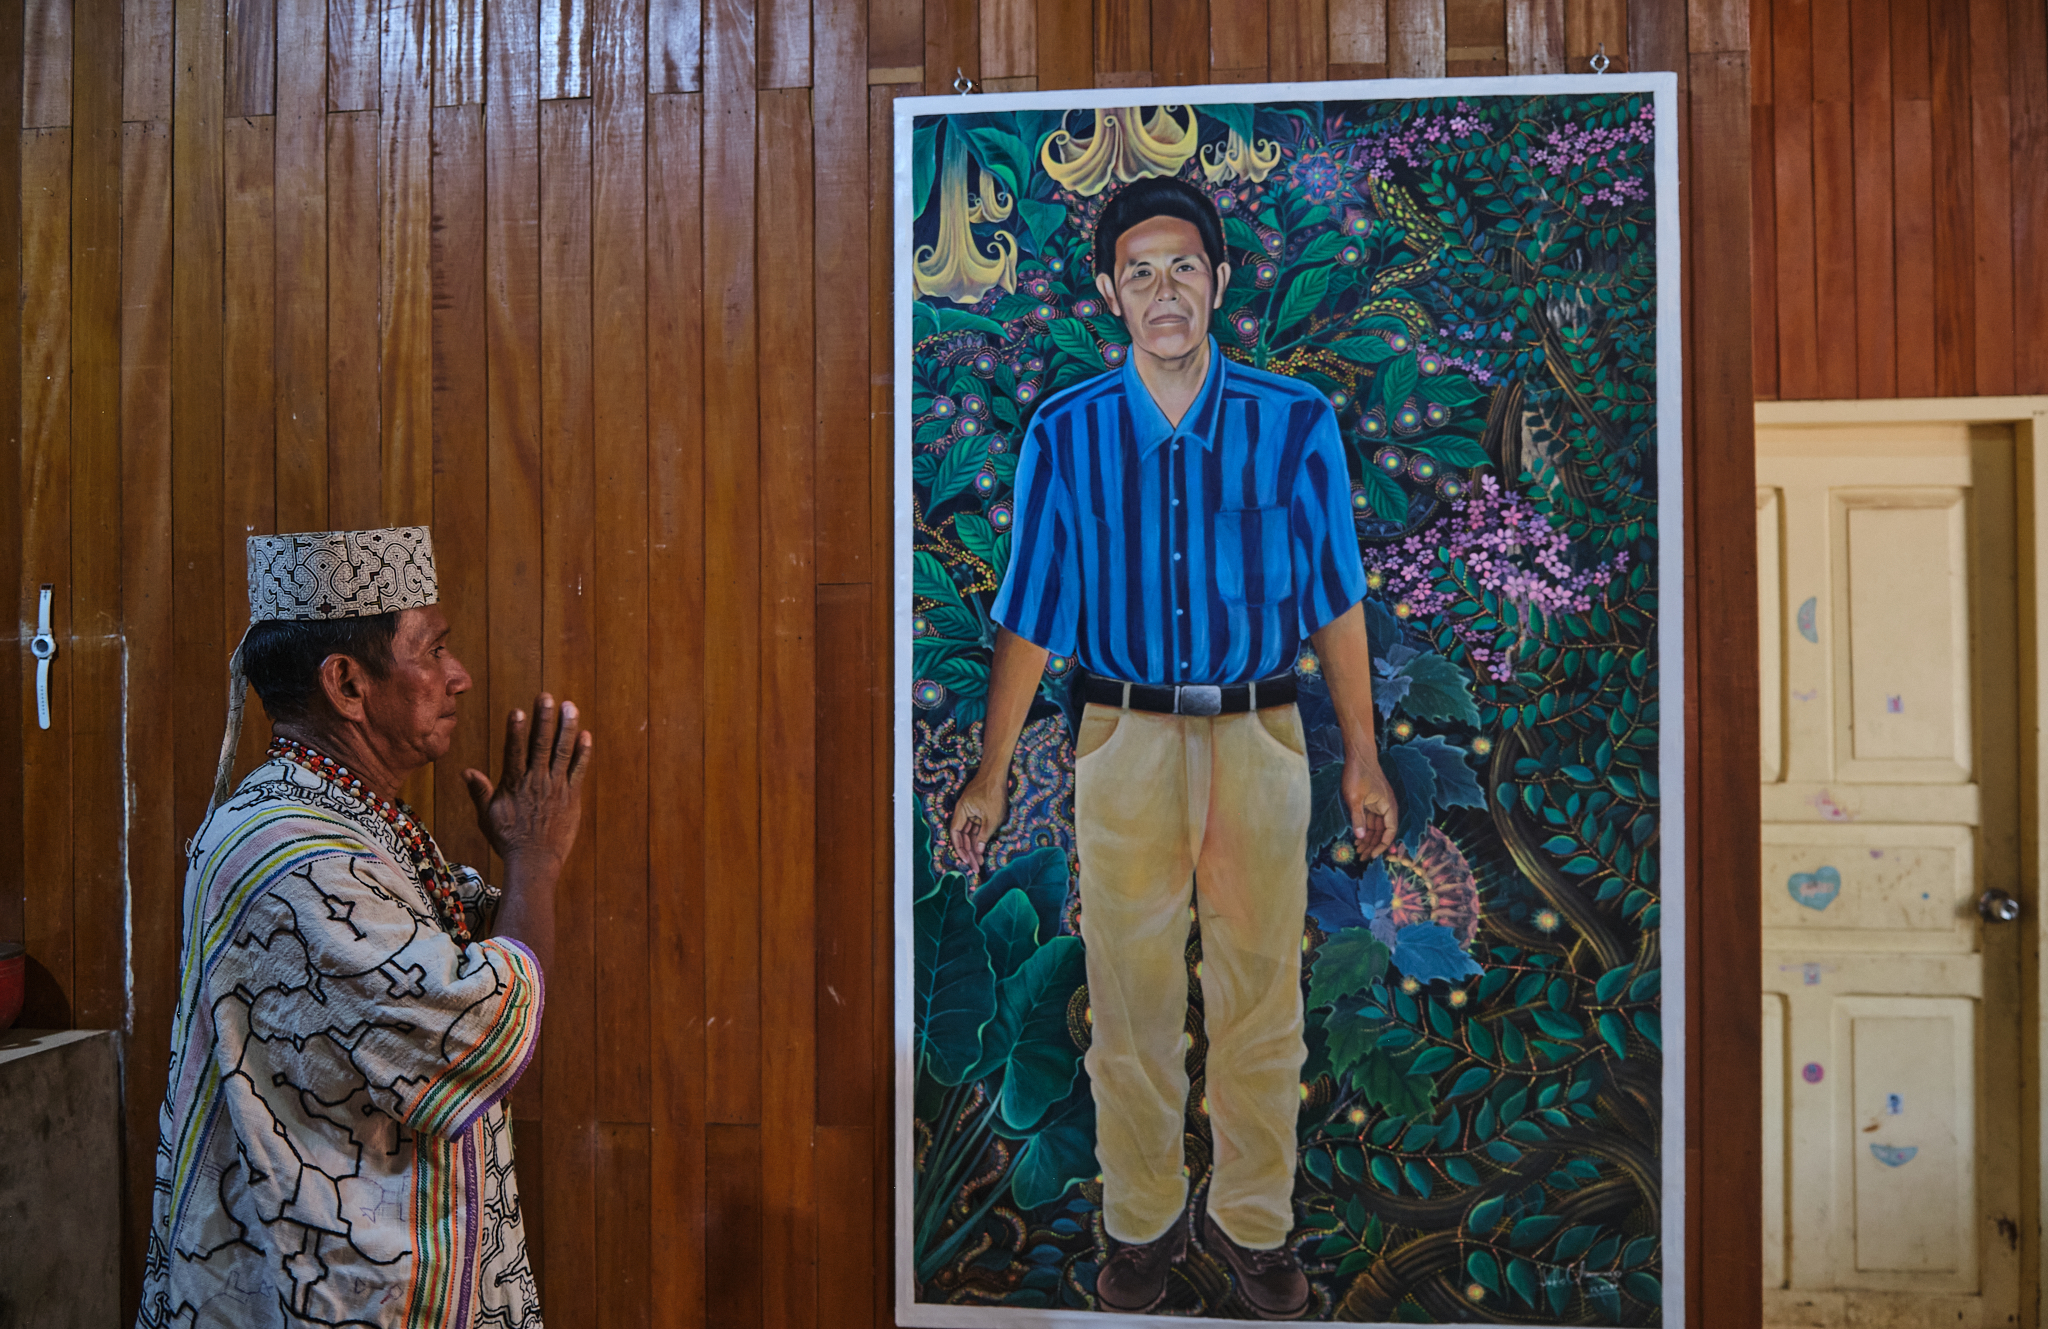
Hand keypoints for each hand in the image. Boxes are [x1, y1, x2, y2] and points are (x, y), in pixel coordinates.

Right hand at [463, 694, 592, 874]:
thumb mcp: (487, 816)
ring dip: (567, 728)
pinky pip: (579, 770)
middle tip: (547, 697)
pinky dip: (584, 753)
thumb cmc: (508, 840)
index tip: (519, 711)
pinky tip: (587, 735)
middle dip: (544, 720)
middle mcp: (536, 782)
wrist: (535, 862)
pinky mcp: (572, 796)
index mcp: (514, 784)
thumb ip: (480, 791)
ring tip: (570, 707)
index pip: (514, 752)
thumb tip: (466, 771)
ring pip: (563, 752)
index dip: (516, 731)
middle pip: (540, 745)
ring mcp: (556, 788)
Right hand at [948, 769, 1008, 877]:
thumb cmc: (994, 792)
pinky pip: (976, 827)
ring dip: (974, 846)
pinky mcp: (978, 810)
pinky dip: (979, 837)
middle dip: (968, 852)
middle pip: (962, 836)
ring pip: (969, 833)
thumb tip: (978, 851)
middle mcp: (963, 812)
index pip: (955, 834)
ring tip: (980, 861)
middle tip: (975, 866)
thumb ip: (983, 835)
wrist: (998, 773)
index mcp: (961, 812)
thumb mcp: (991, 818)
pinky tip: (982, 848)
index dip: (960, 849)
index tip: (966, 861)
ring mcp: (971, 811)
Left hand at [1343, 753, 1397, 858]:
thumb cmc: (1358, 774)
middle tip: (1362, 857)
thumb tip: (1360, 837)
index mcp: (1388, 807)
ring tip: (1358, 851)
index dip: (1382, 845)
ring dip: (1368, 839)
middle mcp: (1386, 807)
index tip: (1372, 855)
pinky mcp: (1371, 801)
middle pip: (1382, 832)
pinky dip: (1364, 829)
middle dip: (1373, 845)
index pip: (1389, 832)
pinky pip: (1370, 820)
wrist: (1358, 754)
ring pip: (1375, 827)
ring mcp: (1379, 804)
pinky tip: (1357, 837)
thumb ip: (1358, 818)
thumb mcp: (1355, 798)